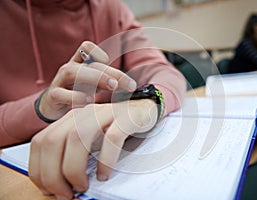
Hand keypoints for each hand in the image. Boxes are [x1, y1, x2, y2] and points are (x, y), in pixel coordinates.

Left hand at [29, 99, 157, 198]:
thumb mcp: (89, 139)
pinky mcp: (125, 118)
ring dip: (74, 168)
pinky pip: (112, 138)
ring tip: (82, 186)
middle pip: (54, 140)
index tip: (48, 188)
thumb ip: (73, 153)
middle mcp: (83, 113)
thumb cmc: (114, 129)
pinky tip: (104, 174)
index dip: (38, 168)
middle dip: (53, 173)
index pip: (41, 141)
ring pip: (78, 137)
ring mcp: (104, 113)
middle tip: (65, 193)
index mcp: (70, 118)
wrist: (143, 109)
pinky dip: (105, 160)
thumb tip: (59, 184)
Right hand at [39, 41, 136, 120]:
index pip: (86, 47)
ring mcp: (59, 81)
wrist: (52, 105)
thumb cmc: (77, 93)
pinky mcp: (53, 96)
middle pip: (88, 64)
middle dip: (109, 73)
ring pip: (72, 72)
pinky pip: (61, 93)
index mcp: (79, 63)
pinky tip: (89, 101)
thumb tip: (131, 85)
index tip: (110, 65)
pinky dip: (76, 97)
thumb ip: (107, 82)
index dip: (99, 53)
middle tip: (124, 84)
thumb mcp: (93, 85)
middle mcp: (69, 68)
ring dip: (94, 78)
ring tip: (111, 87)